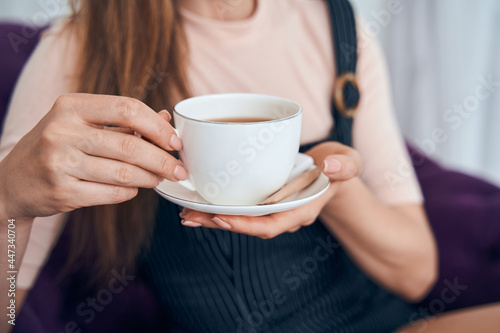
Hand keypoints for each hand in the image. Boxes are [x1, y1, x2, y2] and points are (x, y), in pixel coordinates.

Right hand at [0, 94, 185, 218]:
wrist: (12, 183)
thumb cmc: (56, 147)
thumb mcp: (82, 124)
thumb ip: (124, 122)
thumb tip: (167, 121)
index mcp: (70, 106)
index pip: (128, 108)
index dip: (158, 126)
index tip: (175, 141)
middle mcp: (62, 132)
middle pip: (130, 146)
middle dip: (163, 160)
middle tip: (180, 170)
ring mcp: (60, 163)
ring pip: (124, 173)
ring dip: (150, 178)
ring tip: (160, 179)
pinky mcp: (62, 192)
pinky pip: (112, 193)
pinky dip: (130, 191)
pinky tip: (134, 188)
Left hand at [179, 141, 362, 237]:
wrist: (333, 171)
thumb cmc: (339, 166)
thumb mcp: (348, 162)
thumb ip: (345, 165)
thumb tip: (331, 166)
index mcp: (300, 210)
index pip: (270, 224)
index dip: (245, 225)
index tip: (220, 217)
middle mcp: (282, 214)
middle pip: (247, 225)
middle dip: (217, 222)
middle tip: (188, 216)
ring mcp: (271, 209)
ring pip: (239, 218)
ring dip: (211, 216)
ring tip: (184, 212)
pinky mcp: (262, 199)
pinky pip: (239, 206)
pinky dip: (218, 205)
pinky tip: (198, 201)